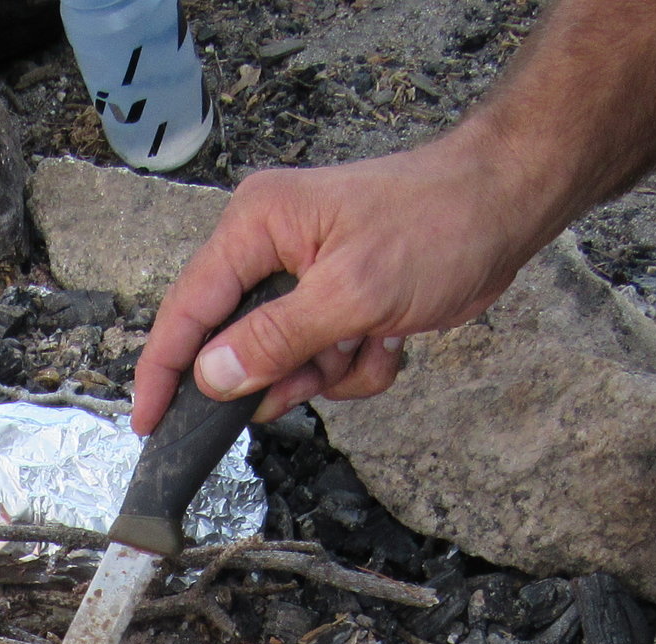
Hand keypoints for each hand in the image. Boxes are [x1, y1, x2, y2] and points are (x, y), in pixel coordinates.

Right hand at [130, 127, 565, 432]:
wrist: (506, 207)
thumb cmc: (437, 225)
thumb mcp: (353, 291)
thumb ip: (277, 339)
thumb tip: (213, 377)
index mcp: (256, 226)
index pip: (188, 308)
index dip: (164, 371)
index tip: (149, 425)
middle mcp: (270, 249)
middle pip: (237, 344)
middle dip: (285, 372)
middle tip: (322, 369)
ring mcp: (304, 278)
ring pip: (286, 364)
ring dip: (331, 371)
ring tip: (372, 341)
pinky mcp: (336, 302)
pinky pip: (324, 362)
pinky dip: (358, 365)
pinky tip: (391, 338)